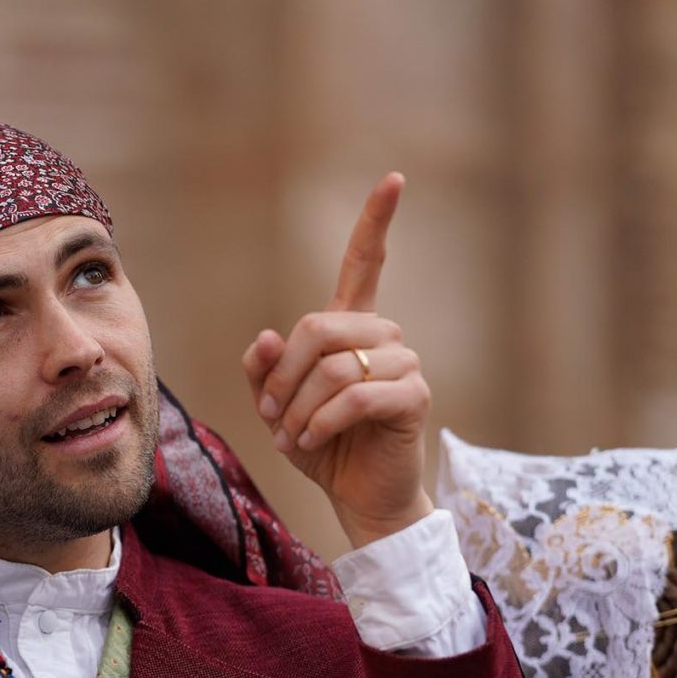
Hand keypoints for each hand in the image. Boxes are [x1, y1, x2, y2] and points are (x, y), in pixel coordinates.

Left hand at [241, 173, 435, 548]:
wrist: (361, 500)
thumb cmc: (322, 449)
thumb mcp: (278, 408)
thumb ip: (264, 372)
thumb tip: (265, 338)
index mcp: (352, 328)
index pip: (366, 263)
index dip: (377, 221)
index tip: (394, 178)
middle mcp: (384, 336)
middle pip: (317, 328)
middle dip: (282, 379)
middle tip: (272, 419)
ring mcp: (404, 363)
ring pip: (333, 367)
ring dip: (297, 409)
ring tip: (291, 438)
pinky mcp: (412, 397)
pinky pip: (352, 397)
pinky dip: (320, 423)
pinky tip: (310, 443)